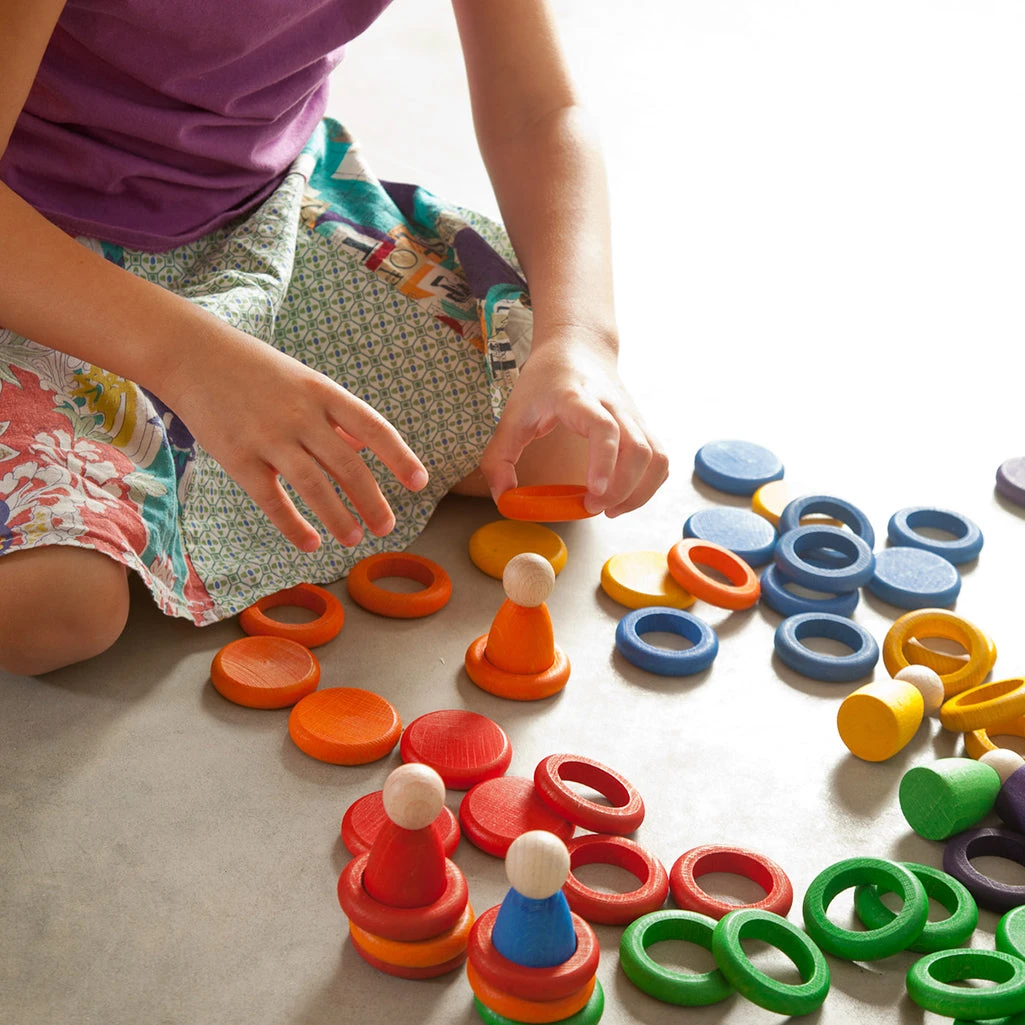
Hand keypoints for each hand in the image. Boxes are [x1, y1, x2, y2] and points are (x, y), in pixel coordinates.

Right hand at [160, 324, 427, 551]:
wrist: (192, 355)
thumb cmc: (256, 370)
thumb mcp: (304, 381)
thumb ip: (334, 416)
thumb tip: (364, 447)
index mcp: (323, 392)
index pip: (373, 427)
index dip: (399, 456)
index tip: (420, 482)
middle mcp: (300, 414)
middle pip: (347, 465)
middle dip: (372, 500)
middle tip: (387, 527)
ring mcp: (268, 436)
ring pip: (313, 486)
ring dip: (339, 518)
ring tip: (354, 540)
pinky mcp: (237, 458)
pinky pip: (272, 500)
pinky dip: (294, 526)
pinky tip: (311, 544)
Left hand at [479, 331, 668, 516]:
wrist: (578, 347)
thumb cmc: (545, 380)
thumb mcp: (512, 414)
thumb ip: (499, 458)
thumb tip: (504, 498)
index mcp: (578, 399)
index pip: (604, 428)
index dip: (604, 462)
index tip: (594, 491)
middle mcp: (613, 406)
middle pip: (638, 449)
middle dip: (622, 489)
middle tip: (591, 506)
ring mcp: (633, 416)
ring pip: (656, 457)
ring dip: (639, 491)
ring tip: (610, 508)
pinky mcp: (643, 426)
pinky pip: (659, 459)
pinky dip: (648, 484)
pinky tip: (624, 496)